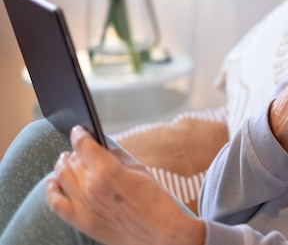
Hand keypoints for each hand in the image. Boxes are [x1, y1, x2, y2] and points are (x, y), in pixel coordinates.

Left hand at [46, 126, 204, 244]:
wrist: (160, 234)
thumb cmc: (155, 200)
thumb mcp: (141, 170)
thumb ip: (118, 156)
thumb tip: (103, 149)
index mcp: (108, 170)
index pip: (83, 144)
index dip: (79, 134)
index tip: (78, 130)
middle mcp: (91, 187)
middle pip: (72, 160)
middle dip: (75, 151)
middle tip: (78, 149)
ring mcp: (83, 205)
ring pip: (61, 177)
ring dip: (62, 165)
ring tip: (65, 160)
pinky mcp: (81, 221)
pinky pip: (55, 202)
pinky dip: (51, 189)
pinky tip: (53, 182)